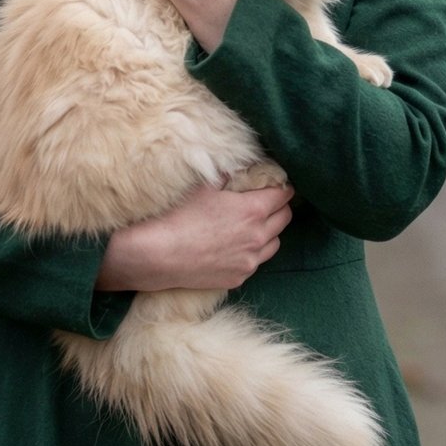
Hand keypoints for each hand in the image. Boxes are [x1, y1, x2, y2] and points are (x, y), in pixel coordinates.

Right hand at [97, 179, 294, 292]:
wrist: (160, 255)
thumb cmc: (181, 216)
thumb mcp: (204, 187)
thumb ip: (226, 176)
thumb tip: (237, 168)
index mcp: (253, 210)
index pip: (283, 195)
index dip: (282, 187)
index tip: (276, 184)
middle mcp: (258, 236)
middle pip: (285, 218)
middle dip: (279, 207)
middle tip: (267, 202)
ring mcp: (250, 260)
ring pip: (275, 243)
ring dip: (269, 232)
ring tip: (253, 226)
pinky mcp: (239, 277)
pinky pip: (256, 262)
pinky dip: (252, 253)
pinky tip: (236, 247)